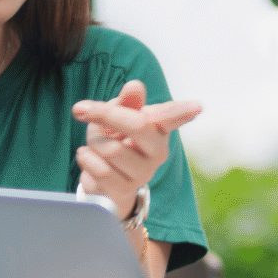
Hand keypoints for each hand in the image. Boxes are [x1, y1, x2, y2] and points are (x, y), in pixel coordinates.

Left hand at [71, 80, 200, 219]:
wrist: (107, 179)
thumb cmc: (117, 139)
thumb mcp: (118, 115)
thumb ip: (126, 101)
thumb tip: (134, 87)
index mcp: (158, 128)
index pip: (172, 117)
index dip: (183, 111)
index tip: (197, 107)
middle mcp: (157, 152)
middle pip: (137, 125)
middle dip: (105, 114)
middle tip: (80, 109)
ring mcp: (142, 174)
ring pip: (110, 149)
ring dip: (93, 142)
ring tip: (96, 145)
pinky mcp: (125, 190)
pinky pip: (99, 169)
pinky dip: (86, 159)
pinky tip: (90, 159)